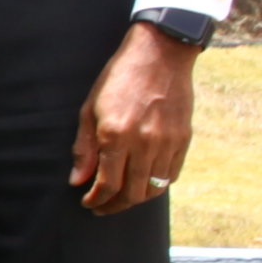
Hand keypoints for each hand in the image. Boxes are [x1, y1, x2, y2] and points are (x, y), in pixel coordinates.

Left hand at [73, 21, 197, 212]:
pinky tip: (142, 183)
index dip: (96, 200)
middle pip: (131, 193)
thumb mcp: (90, 109)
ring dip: (135, 200)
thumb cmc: (119, 79)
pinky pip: (171, 175)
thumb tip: (78, 180)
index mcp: (116, 135)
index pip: (107, 184)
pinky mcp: (183, 139)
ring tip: (120, 199)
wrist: (160, 54)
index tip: (88, 203)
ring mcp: (167, 142)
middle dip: (113, 206)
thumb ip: (84, 148)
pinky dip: (156, 186)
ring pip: (153, 188)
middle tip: (101, 207)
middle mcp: (144, 143)